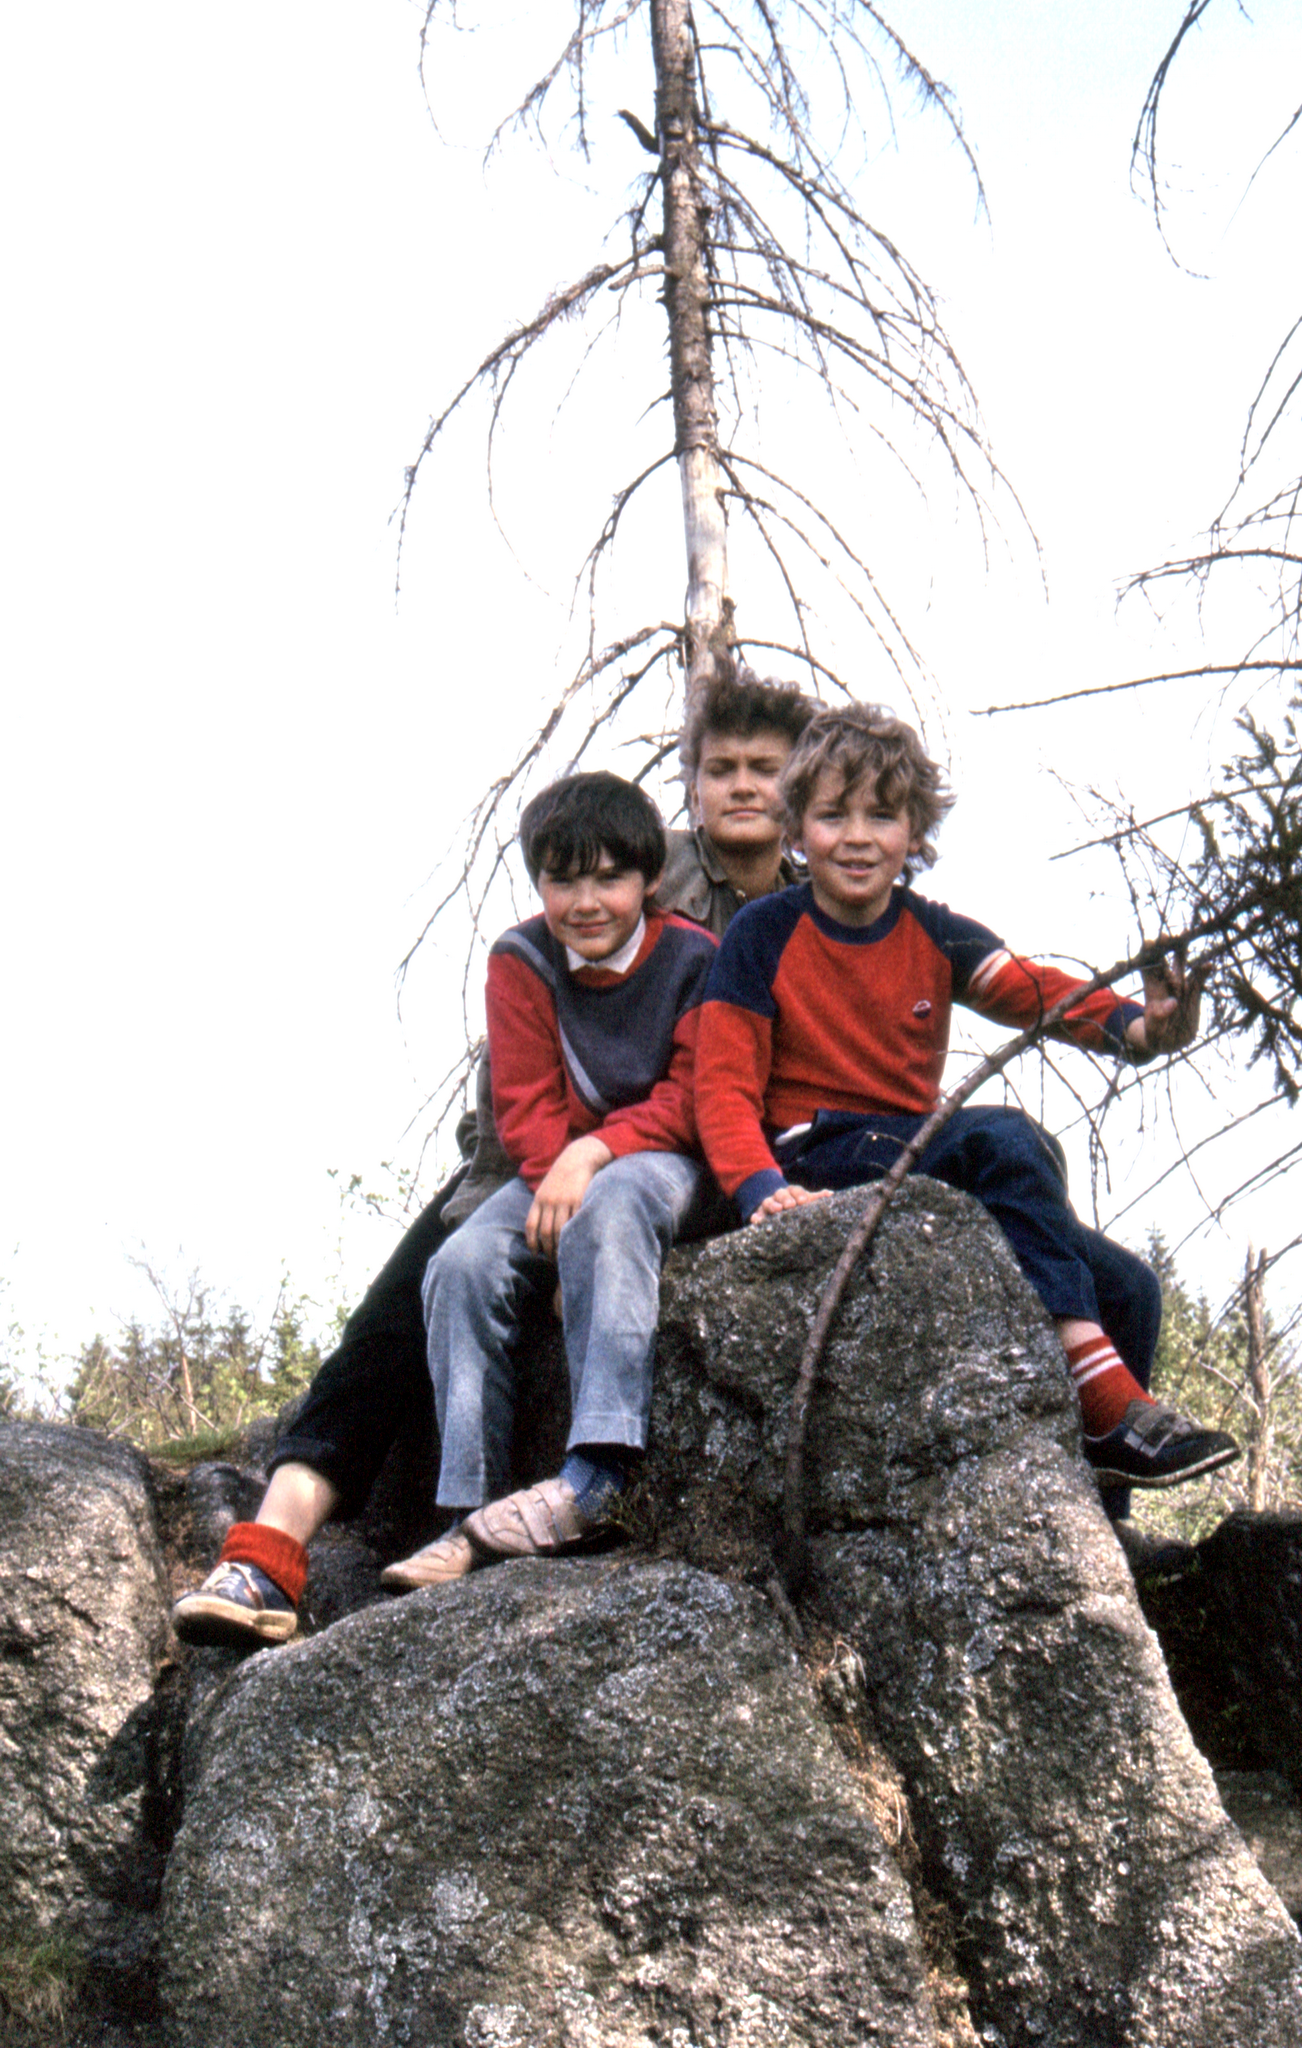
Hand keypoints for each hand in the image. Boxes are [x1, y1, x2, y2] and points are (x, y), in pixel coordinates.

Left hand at [526, 1136, 614, 1256]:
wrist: (578, 1158)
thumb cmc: (562, 1176)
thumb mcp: (546, 1188)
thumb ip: (541, 1206)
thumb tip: (538, 1229)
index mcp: (539, 1199)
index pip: (531, 1225)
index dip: (531, 1242)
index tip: (535, 1253)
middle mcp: (549, 1201)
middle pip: (545, 1231)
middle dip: (548, 1249)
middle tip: (552, 1259)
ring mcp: (564, 1201)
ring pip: (559, 1230)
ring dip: (560, 1246)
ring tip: (563, 1255)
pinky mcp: (579, 1200)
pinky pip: (574, 1222)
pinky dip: (573, 1234)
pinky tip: (575, 1241)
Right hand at [748, 1184, 832, 1223]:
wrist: (775, 1203)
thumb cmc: (795, 1204)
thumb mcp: (804, 1199)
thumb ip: (816, 1198)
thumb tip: (830, 1194)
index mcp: (792, 1192)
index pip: (796, 1190)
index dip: (799, 1195)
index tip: (804, 1201)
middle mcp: (779, 1196)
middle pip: (782, 1194)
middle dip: (786, 1199)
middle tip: (790, 1205)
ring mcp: (768, 1203)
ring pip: (768, 1202)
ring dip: (772, 1205)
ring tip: (776, 1209)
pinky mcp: (759, 1213)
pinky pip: (756, 1214)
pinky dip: (756, 1217)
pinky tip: (756, 1221)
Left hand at [1129, 945, 1208, 1054]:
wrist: (1171, 1041)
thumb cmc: (1156, 1035)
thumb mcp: (1154, 1030)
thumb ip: (1160, 1017)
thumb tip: (1172, 1003)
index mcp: (1151, 989)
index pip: (1146, 965)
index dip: (1148, 953)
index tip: (1151, 943)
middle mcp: (1165, 982)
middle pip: (1163, 958)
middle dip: (1166, 945)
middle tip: (1170, 936)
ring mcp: (1180, 985)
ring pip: (1181, 964)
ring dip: (1183, 952)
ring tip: (1186, 938)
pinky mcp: (1193, 991)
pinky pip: (1199, 978)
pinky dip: (1203, 971)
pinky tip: (1209, 965)